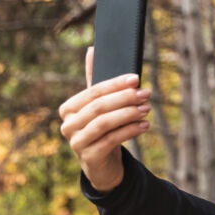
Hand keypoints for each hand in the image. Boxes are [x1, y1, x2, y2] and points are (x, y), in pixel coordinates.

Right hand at [58, 46, 150, 191]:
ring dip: (129, 114)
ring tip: (147, 109)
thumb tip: (92, 49)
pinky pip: (112, 140)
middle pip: (99, 107)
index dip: (115, 84)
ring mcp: (76, 143)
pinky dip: (130, 131)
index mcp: (68, 109)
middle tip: (146, 93)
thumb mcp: (97, 106)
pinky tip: (145, 125)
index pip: (93, 92)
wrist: (102, 165)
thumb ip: (94, 81)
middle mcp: (68, 125)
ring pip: (105, 123)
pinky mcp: (89, 157)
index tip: (136, 78)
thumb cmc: (101, 131)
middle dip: (125, 98)